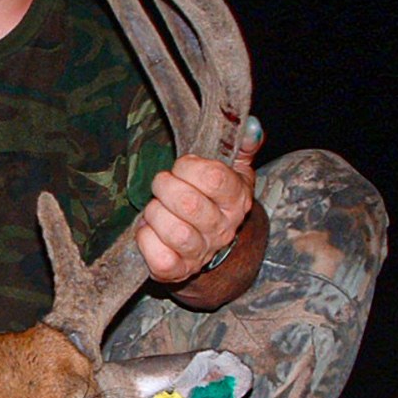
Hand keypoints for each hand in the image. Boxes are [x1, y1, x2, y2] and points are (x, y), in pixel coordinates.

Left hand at [137, 116, 262, 282]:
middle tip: (162, 185)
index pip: (213, 178)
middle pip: (188, 204)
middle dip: (165, 187)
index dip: (188, 166)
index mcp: (237, 200)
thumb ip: (242, 145)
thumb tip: (251, 127)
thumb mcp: (232, 169)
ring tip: (156, 209)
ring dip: (155, 214)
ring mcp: (201, 253)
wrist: (206, 243)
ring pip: (174, 232)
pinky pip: (160, 258)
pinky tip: (150, 230)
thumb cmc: (212, 198)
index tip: (181, 167)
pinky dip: (147, 240)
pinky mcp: (178, 270)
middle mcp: (222, 229)